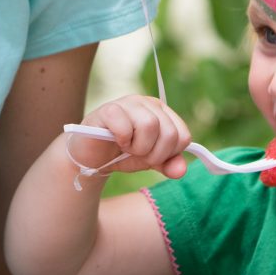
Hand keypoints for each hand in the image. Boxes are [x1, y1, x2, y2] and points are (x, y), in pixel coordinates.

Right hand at [71, 95, 190, 178]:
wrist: (93, 157)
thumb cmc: (122, 154)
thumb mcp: (150, 161)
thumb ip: (168, 164)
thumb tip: (180, 171)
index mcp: (162, 113)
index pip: (183, 135)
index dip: (170, 154)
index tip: (152, 156)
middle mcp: (147, 103)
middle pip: (169, 132)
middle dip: (154, 154)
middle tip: (137, 153)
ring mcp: (128, 103)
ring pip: (150, 125)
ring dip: (138, 147)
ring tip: (127, 146)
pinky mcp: (108, 109)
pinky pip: (126, 126)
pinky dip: (123, 140)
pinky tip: (115, 140)